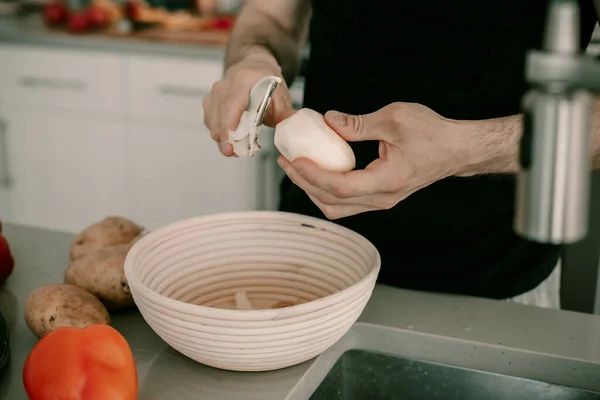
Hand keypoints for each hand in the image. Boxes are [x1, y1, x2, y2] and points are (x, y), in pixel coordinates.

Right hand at [203, 56, 293, 156]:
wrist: (253, 67)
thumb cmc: (267, 83)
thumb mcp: (280, 96)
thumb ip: (284, 114)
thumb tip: (291, 126)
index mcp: (243, 80)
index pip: (231, 106)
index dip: (229, 128)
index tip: (230, 147)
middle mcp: (224, 85)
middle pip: (219, 119)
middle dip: (227, 141)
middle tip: (239, 153)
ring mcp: (213, 94)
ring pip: (213, 124)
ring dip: (224, 139)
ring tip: (240, 146)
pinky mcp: (209, 102)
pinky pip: (211, 124)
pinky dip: (221, 133)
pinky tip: (234, 136)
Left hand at [277, 102, 469, 219]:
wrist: (456, 149)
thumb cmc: (432, 133)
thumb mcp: (395, 118)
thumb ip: (359, 123)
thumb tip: (328, 121)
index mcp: (386, 181)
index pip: (339, 187)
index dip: (311, 175)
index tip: (293, 159)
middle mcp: (382, 198)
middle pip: (332, 202)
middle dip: (304, 183)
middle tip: (286, 160)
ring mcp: (380, 200)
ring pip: (336, 207)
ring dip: (313, 189)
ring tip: (297, 166)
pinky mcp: (378, 196)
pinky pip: (345, 201)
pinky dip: (326, 189)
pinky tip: (317, 169)